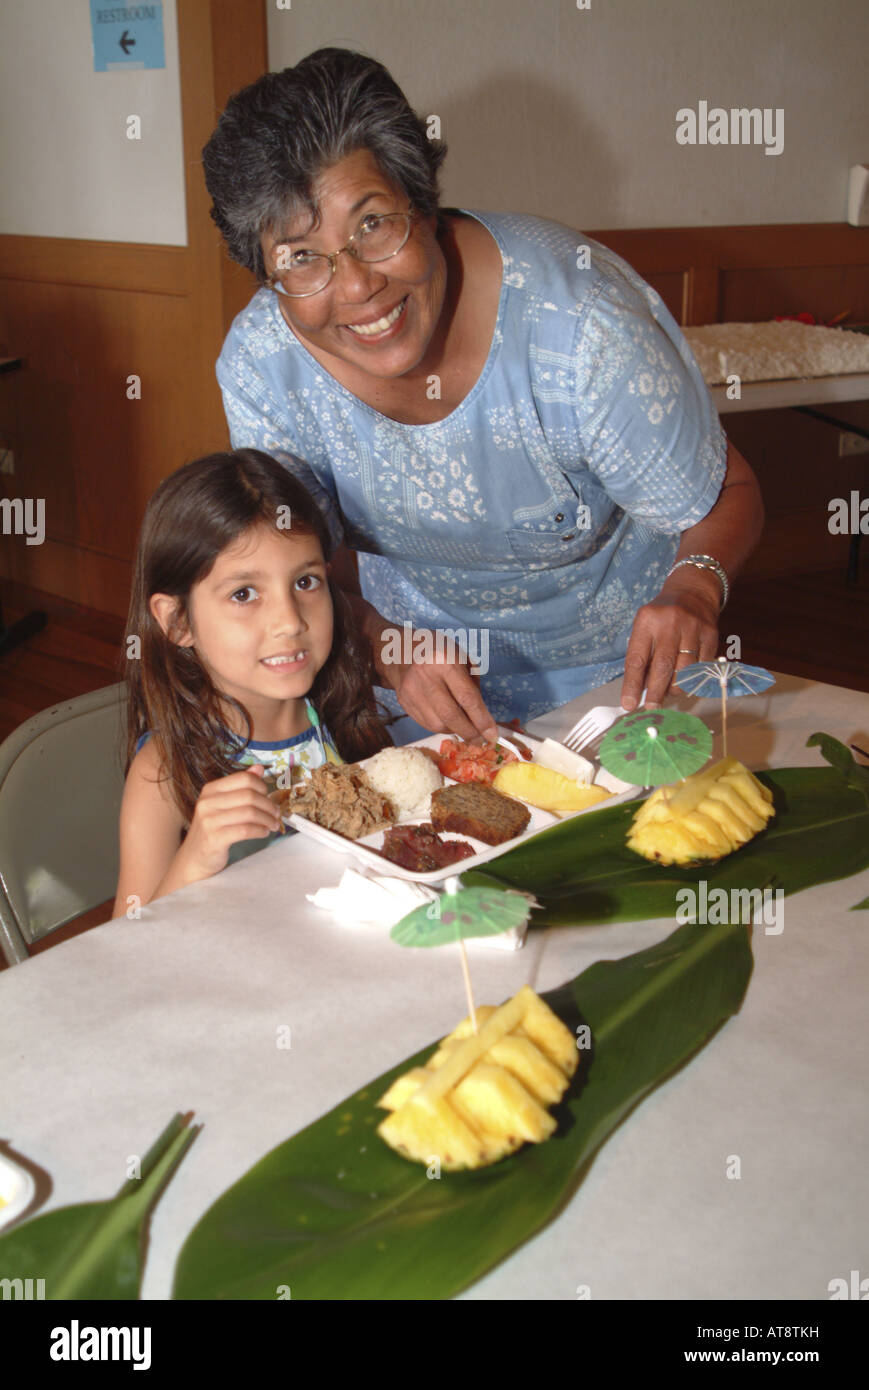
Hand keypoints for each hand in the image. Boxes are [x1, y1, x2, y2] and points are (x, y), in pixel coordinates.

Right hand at [176, 765, 282, 880]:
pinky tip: (264, 833)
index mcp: (211, 790)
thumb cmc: (213, 830)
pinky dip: (259, 831)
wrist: (194, 858)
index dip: (262, 786)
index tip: (269, 796)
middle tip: (276, 813)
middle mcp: (207, 803)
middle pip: (249, 795)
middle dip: (268, 805)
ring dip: (267, 819)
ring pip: (249, 813)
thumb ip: (240, 786)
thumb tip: (259, 768)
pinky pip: (245, 831)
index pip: (244, 778)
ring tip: (273, 825)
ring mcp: (209, 821)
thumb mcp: (223, 805)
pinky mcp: (214, 839)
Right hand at [386, 634, 498, 741]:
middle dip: (469, 733)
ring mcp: (412, 692)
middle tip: (481, 741)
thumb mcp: (461, 656)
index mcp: (445, 661)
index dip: (481, 720)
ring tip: (465, 728)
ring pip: (437, 725)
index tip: (492, 735)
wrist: (399, 650)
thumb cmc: (438, 651)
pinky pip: (426, 724)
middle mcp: (426, 677)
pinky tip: (448, 722)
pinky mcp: (404, 703)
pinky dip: (441, 727)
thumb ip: (472, 683)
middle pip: (450, 716)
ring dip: (455, 731)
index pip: (467, 697)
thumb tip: (480, 715)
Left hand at [620, 580, 718, 709]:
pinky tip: (685, 680)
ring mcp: (693, 627)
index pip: (637, 658)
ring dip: (675, 687)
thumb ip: (642, 656)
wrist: (693, 591)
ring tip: (669, 691)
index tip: (629, 704)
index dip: (632, 685)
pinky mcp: (711, 634)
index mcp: (647, 621)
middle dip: (656, 692)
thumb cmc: (662, 617)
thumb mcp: (645, 627)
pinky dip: (692, 678)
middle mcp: (670, 623)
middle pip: (663, 666)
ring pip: (684, 670)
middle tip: (651, 707)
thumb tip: (639, 691)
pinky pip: (701, 666)